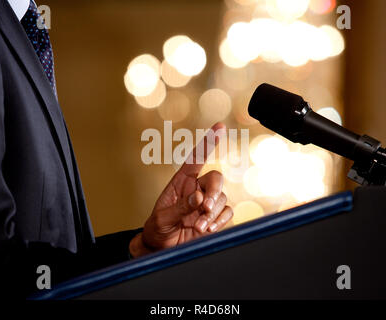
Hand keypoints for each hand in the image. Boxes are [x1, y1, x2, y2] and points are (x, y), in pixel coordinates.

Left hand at [129, 123, 232, 256]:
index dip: (207, 143)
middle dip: (214, 192)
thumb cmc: (158, 229)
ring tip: (198, 226)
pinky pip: (227, 213)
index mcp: (181, 182)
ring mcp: (207, 203)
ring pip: (222, 198)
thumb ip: (180, 207)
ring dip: (212, 213)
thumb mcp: (163, 218)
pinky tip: (207, 229)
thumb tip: (199, 197)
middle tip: (205, 207)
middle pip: (215, 178)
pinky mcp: (214, 218)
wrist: (162, 249)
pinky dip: (220, 221)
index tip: (219, 127)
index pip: (196, 159)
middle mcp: (196, 189)